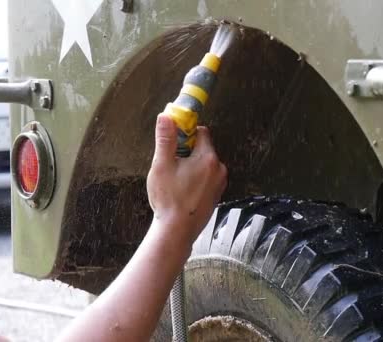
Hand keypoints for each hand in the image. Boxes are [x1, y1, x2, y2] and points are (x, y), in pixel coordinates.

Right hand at [147, 114, 226, 243]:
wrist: (177, 230)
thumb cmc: (169, 199)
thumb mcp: (162, 165)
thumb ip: (166, 139)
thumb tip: (166, 117)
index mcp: (207, 158)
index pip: (201, 132)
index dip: (186, 133)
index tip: (175, 140)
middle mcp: (219, 169)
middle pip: (203, 148)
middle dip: (187, 151)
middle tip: (172, 164)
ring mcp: (219, 183)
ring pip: (204, 164)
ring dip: (191, 166)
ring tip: (176, 180)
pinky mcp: (216, 195)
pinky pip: (207, 179)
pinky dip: (196, 179)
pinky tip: (183, 190)